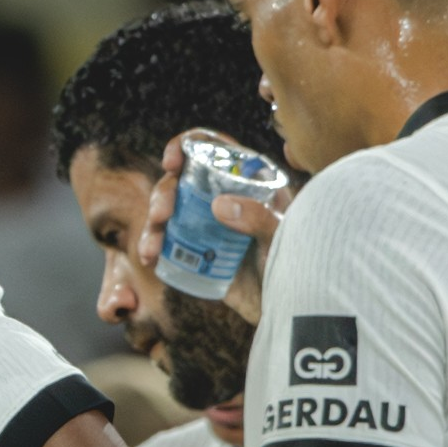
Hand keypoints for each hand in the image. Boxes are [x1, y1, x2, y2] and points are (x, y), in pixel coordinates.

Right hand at [127, 124, 289, 279]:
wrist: (288, 301)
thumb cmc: (297, 263)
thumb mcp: (283, 236)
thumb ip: (259, 218)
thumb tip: (218, 204)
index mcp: (249, 180)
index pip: (216, 148)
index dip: (189, 145)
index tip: (172, 161)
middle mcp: (224, 196)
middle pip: (182, 180)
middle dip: (163, 193)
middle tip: (162, 214)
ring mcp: (206, 223)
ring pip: (168, 210)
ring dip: (152, 225)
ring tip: (152, 248)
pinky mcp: (195, 249)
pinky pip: (166, 241)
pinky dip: (152, 247)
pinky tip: (150, 259)